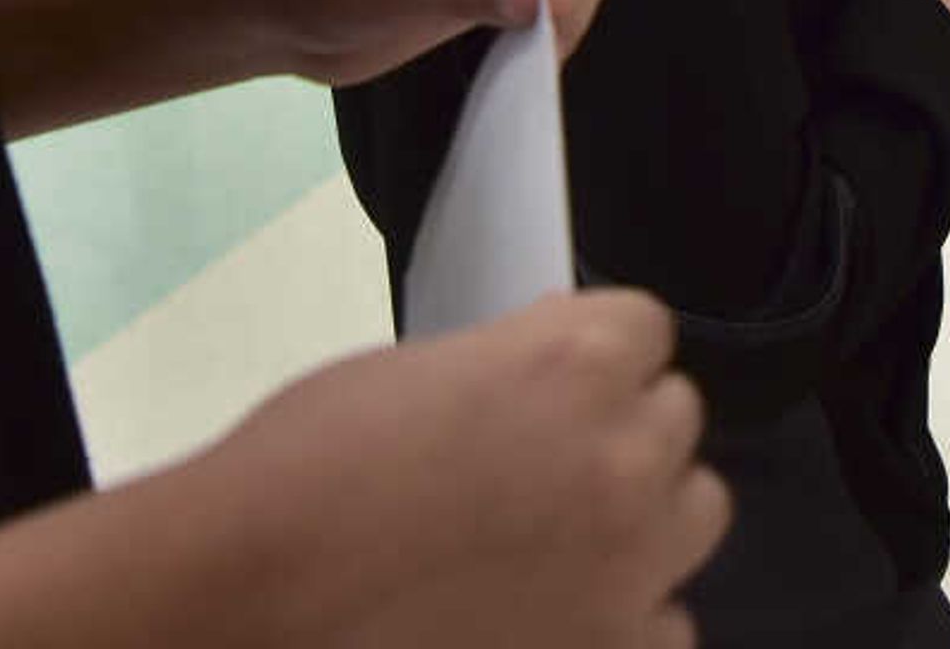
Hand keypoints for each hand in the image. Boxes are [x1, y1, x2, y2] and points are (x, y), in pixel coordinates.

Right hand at [193, 289, 726, 646]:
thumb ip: (518, 366)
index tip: (558, 384)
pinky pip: (667, 625)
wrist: (254, 589)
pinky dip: (624, 621)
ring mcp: (627, 567)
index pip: (646, 329)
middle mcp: (622, 458)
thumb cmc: (307, 470)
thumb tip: (559, 380)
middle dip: (619, 434)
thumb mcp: (422, 371)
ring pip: (695, 514)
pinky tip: (555, 618)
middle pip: (676, 420)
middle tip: (544, 468)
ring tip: (562, 542)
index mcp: (575, 362)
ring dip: (641, 519)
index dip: (595, 355)